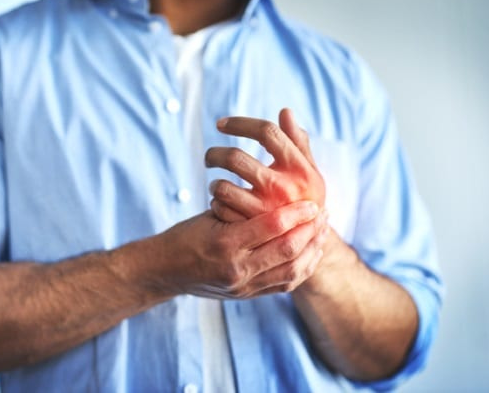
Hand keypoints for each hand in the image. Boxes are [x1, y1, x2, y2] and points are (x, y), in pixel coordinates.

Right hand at [154, 201, 327, 297]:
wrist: (164, 271)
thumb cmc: (185, 235)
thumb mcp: (210, 215)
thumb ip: (242, 208)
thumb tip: (277, 193)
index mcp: (225, 243)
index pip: (272, 226)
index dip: (296, 213)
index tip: (311, 201)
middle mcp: (236, 269)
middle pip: (287, 250)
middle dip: (311, 230)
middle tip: (323, 213)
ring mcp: (243, 287)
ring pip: (291, 271)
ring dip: (312, 249)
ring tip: (322, 231)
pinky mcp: (247, 295)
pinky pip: (284, 285)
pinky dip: (302, 268)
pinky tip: (311, 253)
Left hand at [205, 108, 324, 222]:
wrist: (309, 240)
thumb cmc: (304, 197)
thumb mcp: (308, 171)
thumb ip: (298, 142)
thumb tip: (285, 112)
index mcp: (299, 167)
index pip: (267, 132)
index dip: (240, 123)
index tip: (221, 124)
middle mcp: (283, 187)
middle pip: (236, 158)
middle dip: (215, 154)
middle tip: (209, 157)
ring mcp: (266, 210)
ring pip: (223, 187)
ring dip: (214, 182)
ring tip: (216, 183)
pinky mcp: (252, 229)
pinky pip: (221, 209)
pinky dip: (216, 203)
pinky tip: (220, 202)